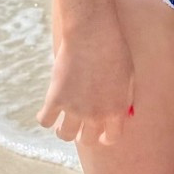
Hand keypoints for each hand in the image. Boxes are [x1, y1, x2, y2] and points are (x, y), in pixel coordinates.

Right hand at [37, 17, 134, 145]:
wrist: (92, 34)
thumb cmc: (114, 50)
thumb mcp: (128, 76)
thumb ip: (124, 98)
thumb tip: (122, 114)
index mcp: (116, 110)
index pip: (110, 138)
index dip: (104, 138)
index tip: (99, 135)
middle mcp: (96, 114)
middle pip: (86, 139)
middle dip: (83, 135)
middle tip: (79, 127)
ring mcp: (74, 109)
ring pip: (64, 135)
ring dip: (63, 131)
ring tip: (61, 125)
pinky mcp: (55, 99)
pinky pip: (45, 120)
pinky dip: (45, 119)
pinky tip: (47, 113)